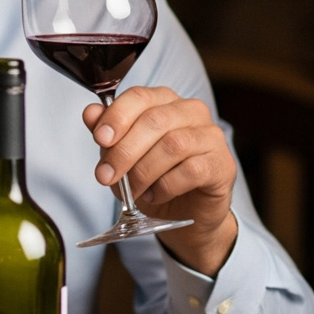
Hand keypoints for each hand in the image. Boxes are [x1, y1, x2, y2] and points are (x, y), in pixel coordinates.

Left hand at [84, 86, 239, 274]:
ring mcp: (211, 136)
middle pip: (155, 121)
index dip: (117, 116)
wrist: (183, 217)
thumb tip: (91, 113)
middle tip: (106, 176)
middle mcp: (191, 111)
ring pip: (173, 145)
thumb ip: (107, 132)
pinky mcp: (222, 164)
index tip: (100, 139)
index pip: (140, 96)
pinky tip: (155, 194)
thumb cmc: (153, 179)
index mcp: (164, 101)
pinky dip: (165, 186)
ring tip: (132, 190)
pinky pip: (191, 170)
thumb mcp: (122, 156)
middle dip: (124, 151)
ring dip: (144, 171)